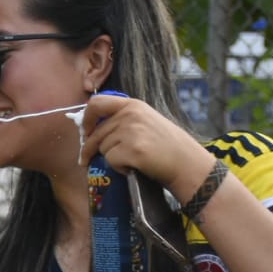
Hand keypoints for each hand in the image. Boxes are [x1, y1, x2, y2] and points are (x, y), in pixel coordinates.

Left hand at [81, 93, 215, 197]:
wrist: (187, 163)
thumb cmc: (167, 146)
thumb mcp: (146, 121)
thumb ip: (123, 119)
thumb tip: (91, 128)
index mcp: (133, 105)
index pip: (96, 103)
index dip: (86, 119)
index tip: (86, 132)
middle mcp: (130, 115)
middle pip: (96, 133)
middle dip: (89, 149)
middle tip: (85, 160)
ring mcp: (131, 132)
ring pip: (102, 148)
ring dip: (111, 158)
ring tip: (132, 159)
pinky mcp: (132, 150)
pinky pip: (110, 161)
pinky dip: (119, 168)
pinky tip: (135, 166)